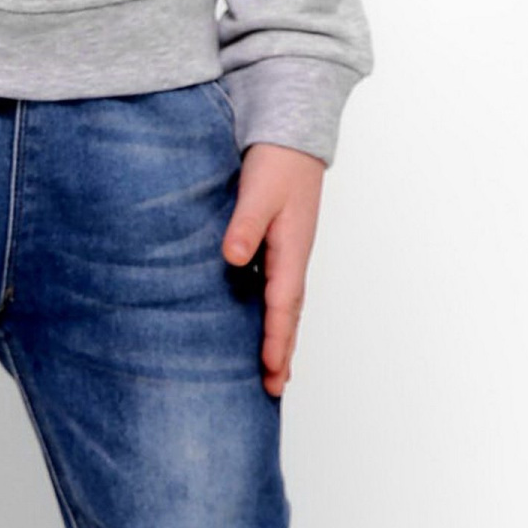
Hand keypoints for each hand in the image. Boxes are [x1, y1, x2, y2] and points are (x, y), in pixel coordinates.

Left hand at [221, 141, 325, 397]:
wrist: (291, 138)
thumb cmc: (277, 163)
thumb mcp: (259, 191)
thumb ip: (245, 225)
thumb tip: (234, 258)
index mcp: (291, 250)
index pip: (282, 304)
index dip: (276, 338)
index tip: (270, 369)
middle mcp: (292, 258)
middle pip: (289, 315)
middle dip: (283, 352)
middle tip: (274, 389)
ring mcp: (288, 254)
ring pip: (285, 306)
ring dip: (281, 338)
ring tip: (275, 373)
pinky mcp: (278, 248)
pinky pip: (278, 291)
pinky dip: (274, 316)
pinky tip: (260, 327)